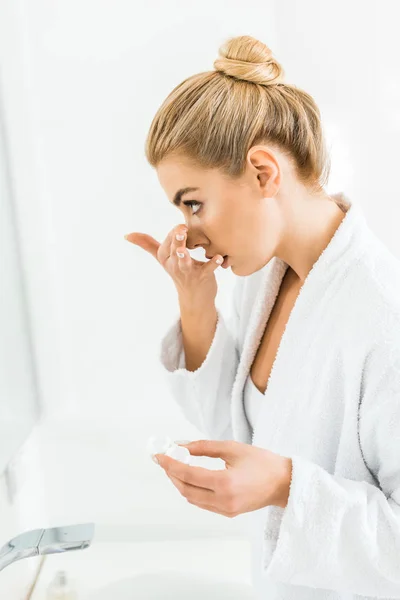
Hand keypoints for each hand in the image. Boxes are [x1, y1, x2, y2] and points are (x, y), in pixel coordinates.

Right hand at [124, 224, 223, 306]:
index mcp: (165, 258)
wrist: (195, 298)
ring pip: (184, 262)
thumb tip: (126, 235)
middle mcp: (174, 265)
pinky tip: (219, 257)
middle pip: (173, 251)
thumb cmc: (180, 272)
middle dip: (176, 241)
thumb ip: (146, 244)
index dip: (173, 234)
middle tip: (181, 230)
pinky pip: (207, 270)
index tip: (181, 226)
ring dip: (184, 256)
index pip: (167, 243)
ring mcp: (187, 272)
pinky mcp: (202, 277)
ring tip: (185, 250)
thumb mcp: (162, 258)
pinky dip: (213, 264)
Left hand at [154, 439, 292, 516]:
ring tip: (175, 466)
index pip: (188, 474)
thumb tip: (180, 445)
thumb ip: (204, 447)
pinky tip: (190, 477)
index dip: (170, 464)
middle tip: (165, 459)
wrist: (284, 483)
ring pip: (192, 498)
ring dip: (180, 483)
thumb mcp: (232, 448)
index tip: (159, 455)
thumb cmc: (262, 462)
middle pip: (186, 489)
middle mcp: (223, 500)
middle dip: (172, 474)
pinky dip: (192, 490)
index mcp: (225, 483)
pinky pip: (202, 503)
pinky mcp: (228, 513)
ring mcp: (225, 510)